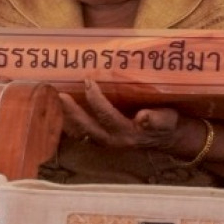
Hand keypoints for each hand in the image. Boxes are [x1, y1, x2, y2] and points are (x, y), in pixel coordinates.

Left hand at [57, 81, 193, 151]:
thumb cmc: (168, 125)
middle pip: (86, 127)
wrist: (168, 139)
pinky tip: (61, 110)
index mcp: (128, 134)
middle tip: (59, 93)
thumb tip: (143, 117)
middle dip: (72, 111)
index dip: (96, 99)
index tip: (89, 81)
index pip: (107, 116)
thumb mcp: (168, 120)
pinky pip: (80, 133)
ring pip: (80, 132)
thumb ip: (157, 119)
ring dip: (66, 117)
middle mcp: (112, 140)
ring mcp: (105, 142)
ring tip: (54, 100)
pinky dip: (70, 122)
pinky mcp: (101, 140)